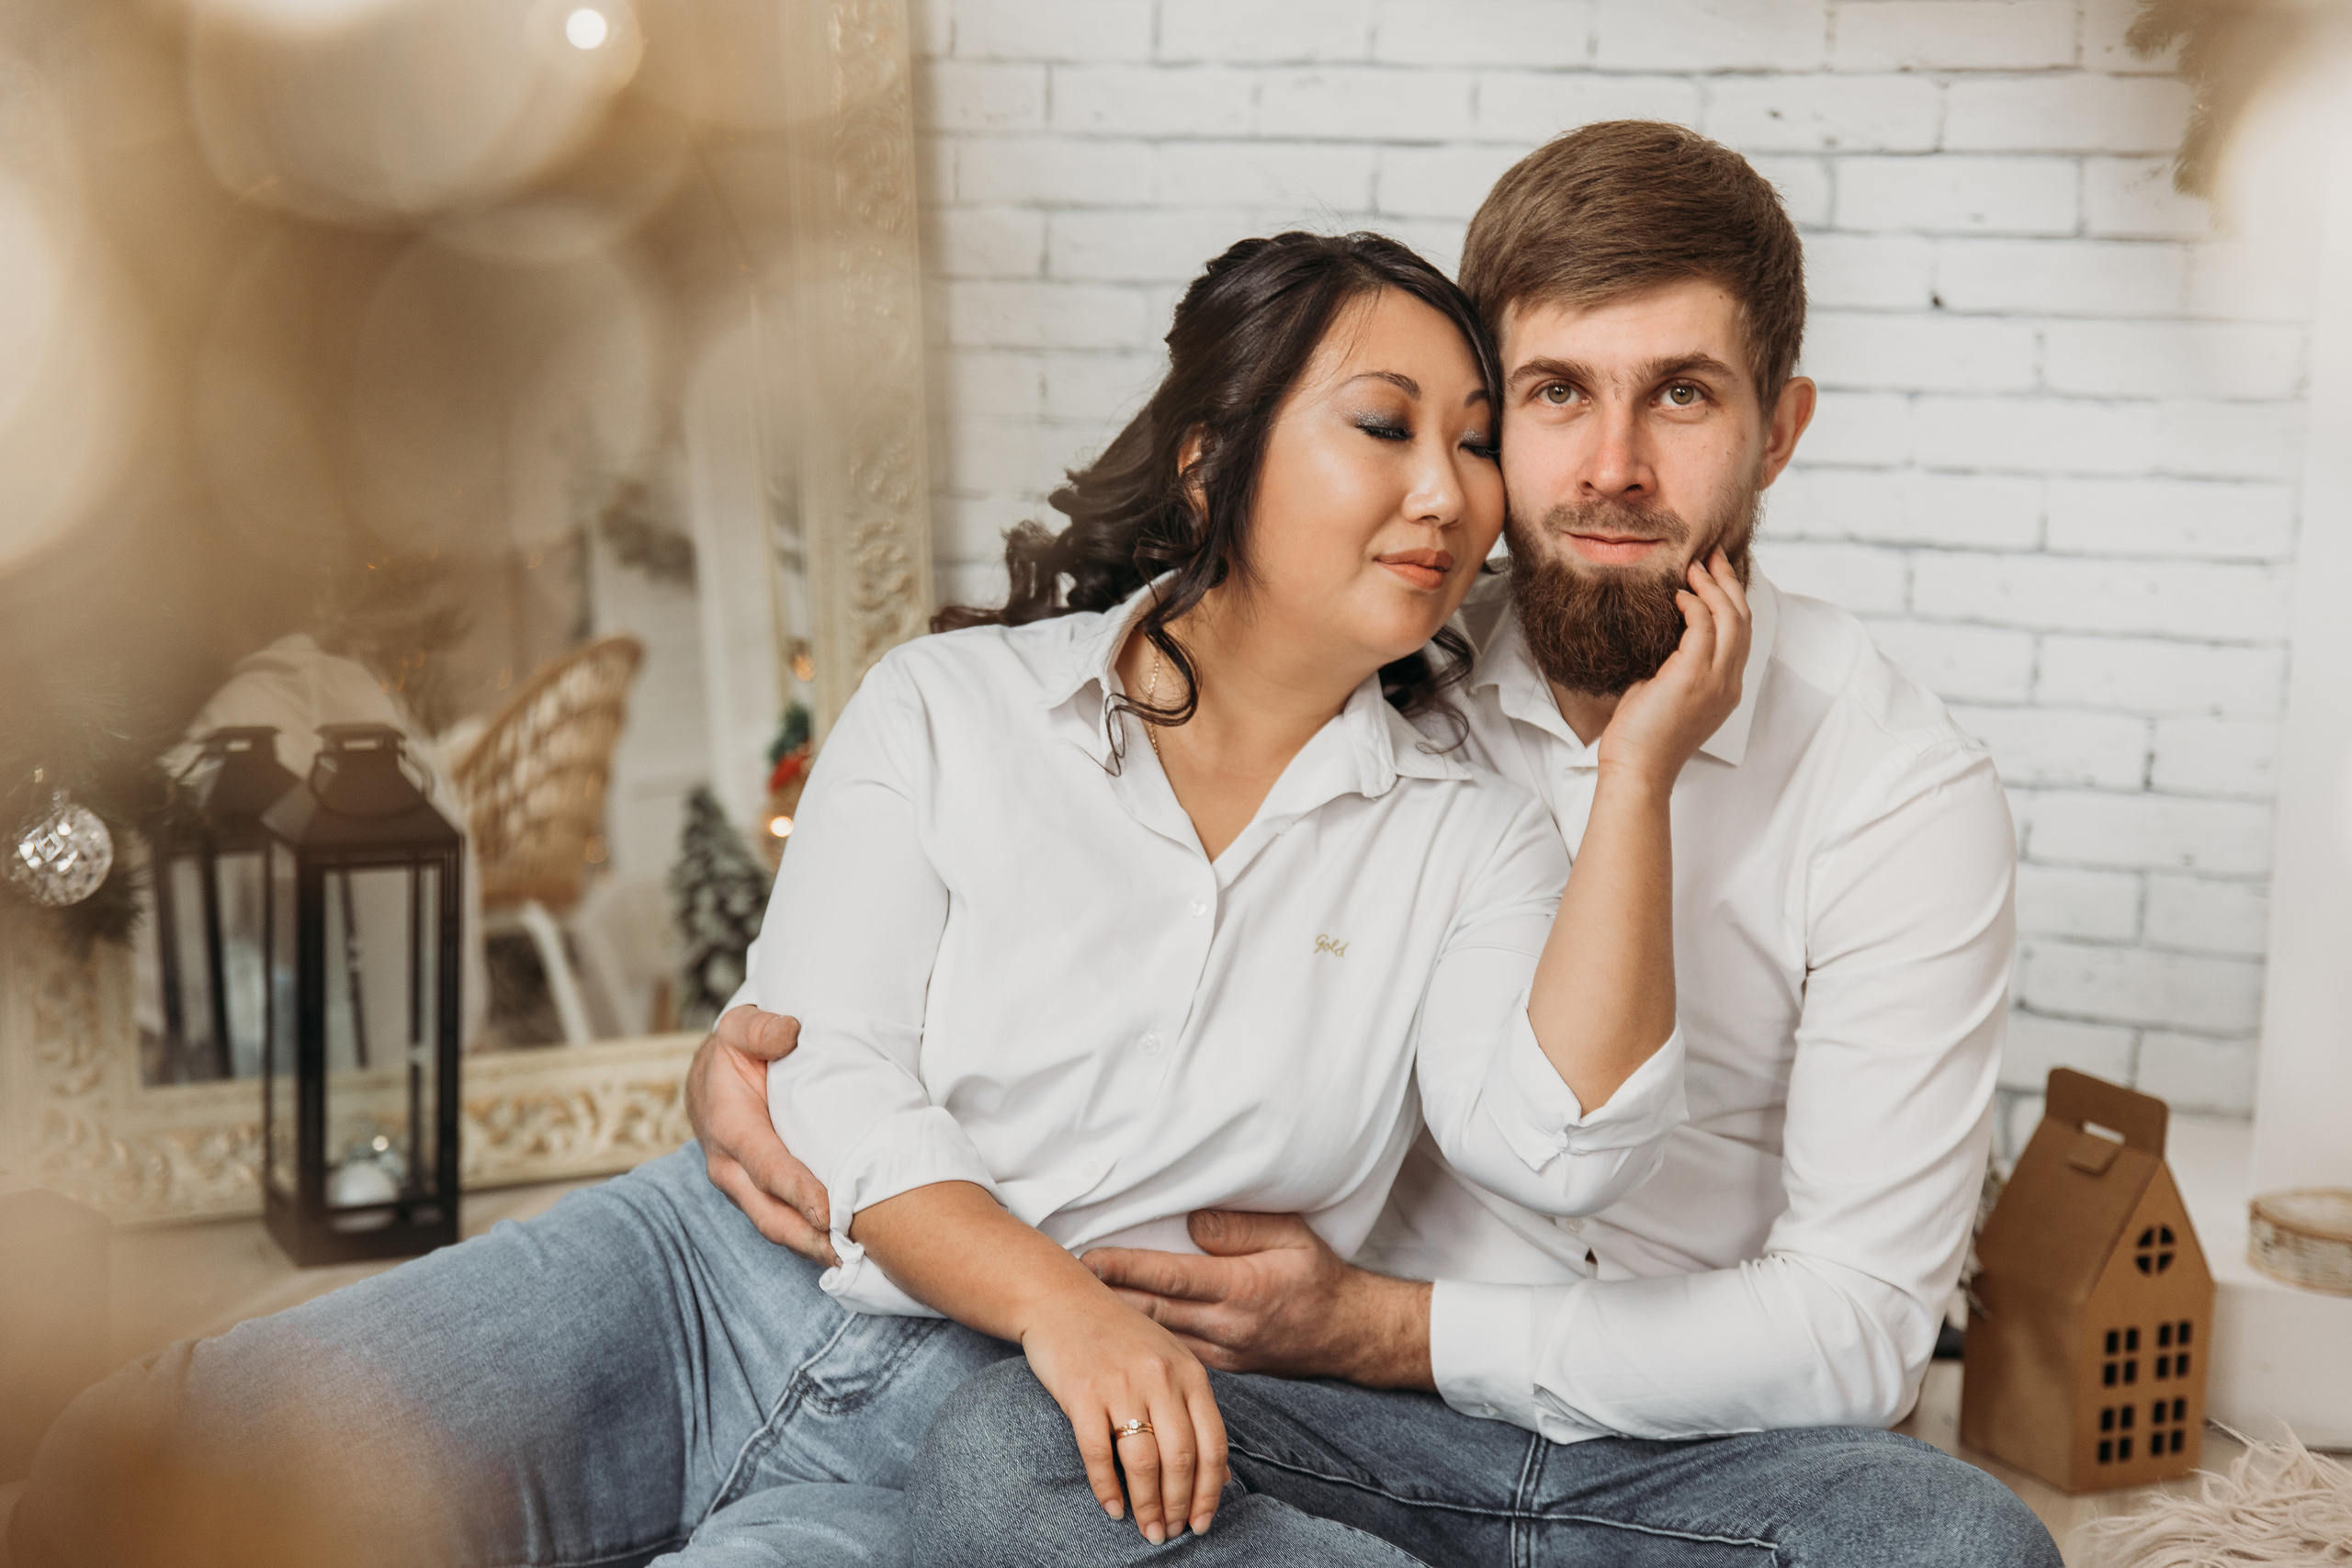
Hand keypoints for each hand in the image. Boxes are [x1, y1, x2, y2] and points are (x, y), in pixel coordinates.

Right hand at [686, 1005, 835, 1263]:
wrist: (713, 1076)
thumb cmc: (736, 1051)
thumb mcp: (741, 1026)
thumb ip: (760, 1029)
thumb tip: (789, 1034)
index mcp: (730, 1127)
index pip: (765, 1166)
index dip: (796, 1190)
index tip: (827, 1212)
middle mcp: (731, 1167)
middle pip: (770, 1212)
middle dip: (808, 1238)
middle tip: (850, 1253)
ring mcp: (744, 1186)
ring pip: (777, 1225)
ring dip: (813, 1247)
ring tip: (855, 1260)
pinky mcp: (759, 1194)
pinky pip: (784, 1220)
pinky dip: (812, 1238)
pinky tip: (846, 1248)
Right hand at [1020, 1286, 1228, 1544]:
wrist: (1061, 1299)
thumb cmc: (1119, 1336)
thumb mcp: (1169, 1362)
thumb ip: (1194, 1411)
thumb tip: (1222, 1476)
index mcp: (1189, 1372)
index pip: (1213, 1444)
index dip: (1210, 1492)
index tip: (1201, 1523)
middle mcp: (1160, 1377)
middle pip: (1181, 1458)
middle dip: (1178, 1506)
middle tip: (1169, 1534)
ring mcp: (1120, 1384)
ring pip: (1143, 1461)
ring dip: (1148, 1504)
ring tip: (1147, 1530)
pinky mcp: (1081, 1392)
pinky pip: (1097, 1452)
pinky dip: (1107, 1488)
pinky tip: (1113, 1508)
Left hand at [1083, 1211, 1434, 1389]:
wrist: (1348, 1334)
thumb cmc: (1318, 1275)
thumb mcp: (1291, 1234)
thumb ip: (1240, 1227)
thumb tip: (1193, 1221)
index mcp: (1241, 1286)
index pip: (1169, 1275)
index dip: (1125, 1267)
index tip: (1088, 1257)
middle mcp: (1227, 1324)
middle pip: (1153, 1310)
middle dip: (1108, 1296)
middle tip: (1064, 1282)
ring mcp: (1224, 1352)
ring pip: (1159, 1338)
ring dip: (1120, 1324)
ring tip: (1080, 1308)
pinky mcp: (1225, 1369)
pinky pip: (1176, 1355)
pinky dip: (1145, 1344)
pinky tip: (1119, 1336)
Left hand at [1597, 548, 1750, 787]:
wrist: (1637, 769)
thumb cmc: (1642, 736)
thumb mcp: (1663, 691)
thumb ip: (1671, 663)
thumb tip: (1658, 631)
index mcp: (1725, 688)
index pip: (1740, 633)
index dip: (1732, 599)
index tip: (1714, 574)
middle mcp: (1728, 682)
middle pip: (1743, 618)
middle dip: (1729, 581)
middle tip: (1712, 554)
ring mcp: (1716, 680)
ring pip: (1731, 617)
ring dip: (1713, 585)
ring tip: (1694, 564)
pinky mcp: (1693, 677)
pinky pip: (1703, 626)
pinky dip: (1694, 604)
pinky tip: (1677, 594)